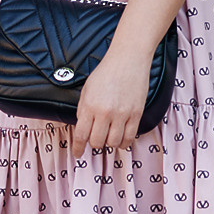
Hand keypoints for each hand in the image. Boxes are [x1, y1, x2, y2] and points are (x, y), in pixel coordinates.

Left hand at [69, 32, 158, 161]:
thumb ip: (83, 110)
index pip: (81, 135)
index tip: (77, 153)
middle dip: (94, 144)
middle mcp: (105, 113)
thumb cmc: (106, 72)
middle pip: (97, 142)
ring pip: (113, 143)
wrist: (128, 59)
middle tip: (95, 139)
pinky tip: (120, 139)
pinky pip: (130, 138)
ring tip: (108, 137)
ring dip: (109, 143)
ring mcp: (122, 114)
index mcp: (90, 106)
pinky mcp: (136, 114)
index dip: (78, 148)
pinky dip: (123, 142)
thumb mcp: (87, 90)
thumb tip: (82, 128)